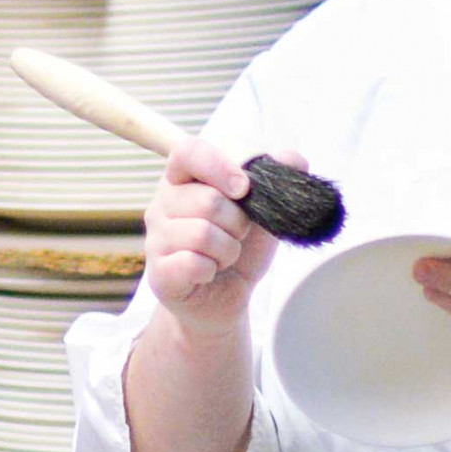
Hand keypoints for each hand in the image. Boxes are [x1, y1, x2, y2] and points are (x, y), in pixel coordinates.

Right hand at [140, 135, 275, 335]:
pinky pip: (192, 263)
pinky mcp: (159, 274)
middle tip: (237, 236)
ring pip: (202, 234)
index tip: (244, 188)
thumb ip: (277, 179)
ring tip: (224, 257)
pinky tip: (209, 274)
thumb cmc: (242, 248)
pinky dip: (212, 270)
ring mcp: (156, 239)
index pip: (188, 152)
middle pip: (207, 200)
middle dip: (237, 223)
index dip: (218, 165)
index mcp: (185, 179)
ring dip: (228, 250)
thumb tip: (294, 159)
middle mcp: (162, 205)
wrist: (229, 298)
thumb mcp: (266, 209)